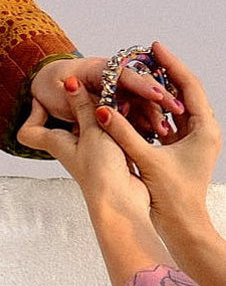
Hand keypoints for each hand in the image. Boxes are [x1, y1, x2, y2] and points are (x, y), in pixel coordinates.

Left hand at [18, 82, 150, 224]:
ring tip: (122, 103)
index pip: (31, 130)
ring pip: (96, 125)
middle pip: (70, 121)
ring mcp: (93, 152)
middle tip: (97, 89)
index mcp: (58, 142)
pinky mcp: (112, 157)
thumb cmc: (101, 172)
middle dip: (83, 104)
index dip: (35, 112)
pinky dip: (121, 126)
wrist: (122, 202)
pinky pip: (113, 135)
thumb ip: (83, 106)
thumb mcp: (92, 131)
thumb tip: (69, 83)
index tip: (48, 97)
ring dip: (107, 114)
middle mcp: (72, 147)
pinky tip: (135, 119)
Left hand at [31, 56, 183, 141]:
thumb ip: (84, 103)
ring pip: (142, 101)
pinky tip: (157, 134)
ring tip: (166, 129)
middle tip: (176, 109)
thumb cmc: (52, 89)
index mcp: (97, 69)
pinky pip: (137, 112)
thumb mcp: (60, 97)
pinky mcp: (119, 104)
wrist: (47, 89)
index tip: (156, 95)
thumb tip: (106, 109)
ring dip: (155, 113)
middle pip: (140, 86)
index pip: (124, 76)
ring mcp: (117, 90)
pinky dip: (146, 122)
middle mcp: (112, 77)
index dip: (141, 85)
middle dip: (159, 98)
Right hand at [93, 43, 221, 240]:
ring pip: (179, 105)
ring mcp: (197, 139)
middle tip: (148, 52)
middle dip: (167, 72)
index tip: (155, 46)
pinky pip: (172, 120)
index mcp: (205, 128)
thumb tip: (100, 109)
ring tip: (143, 68)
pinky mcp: (186, 149)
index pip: (189, 85)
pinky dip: (158, 108)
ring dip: (162, 89)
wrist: (184, 226)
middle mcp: (206, 130)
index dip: (171, 64)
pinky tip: (141, 97)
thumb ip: (123, 133)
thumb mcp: (145, 159)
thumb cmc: (171, 196)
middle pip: (187, 91)